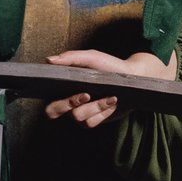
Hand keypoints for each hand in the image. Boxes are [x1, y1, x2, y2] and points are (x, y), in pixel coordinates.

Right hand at [43, 49, 173, 127]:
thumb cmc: (110, 66)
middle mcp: (68, 102)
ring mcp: (80, 112)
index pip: (48, 101)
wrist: (133, 78)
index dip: (59, 102)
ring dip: (96, 106)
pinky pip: (91, 122)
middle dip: (71, 104)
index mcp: (63, 87)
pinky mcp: (93, 119)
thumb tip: (49, 60)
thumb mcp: (92, 58)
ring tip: (111, 96)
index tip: (81, 91)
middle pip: (53, 113)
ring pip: (77, 117)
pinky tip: (112, 102)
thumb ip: (71, 58)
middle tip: (88, 95)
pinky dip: (102, 112)